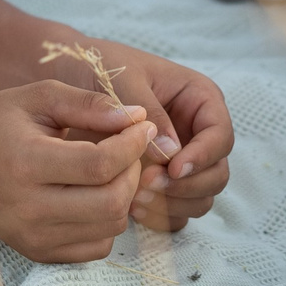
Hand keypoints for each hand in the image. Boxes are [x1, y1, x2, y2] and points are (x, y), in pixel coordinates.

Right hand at [0, 81, 155, 261]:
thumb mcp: (36, 97)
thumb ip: (87, 104)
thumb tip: (137, 117)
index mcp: (26, 162)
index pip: (98, 165)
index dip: (131, 145)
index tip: (141, 126)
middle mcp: (29, 208)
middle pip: (111, 202)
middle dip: (132, 171)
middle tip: (128, 147)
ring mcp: (33, 236)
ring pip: (110, 227)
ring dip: (123, 195)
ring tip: (111, 168)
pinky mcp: (38, 252)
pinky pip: (97, 247)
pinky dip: (107, 220)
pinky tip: (93, 193)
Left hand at [46, 37, 234, 230]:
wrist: (65, 77)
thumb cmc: (98, 68)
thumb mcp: (124, 80)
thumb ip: (150, 113)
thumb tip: (173, 154)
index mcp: (198, 99)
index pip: (220, 135)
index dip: (204, 155)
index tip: (174, 168)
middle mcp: (196, 133)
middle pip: (217, 173)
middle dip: (187, 185)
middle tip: (147, 184)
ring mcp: (181, 162)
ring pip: (200, 198)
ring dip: (173, 205)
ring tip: (134, 199)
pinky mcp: (162, 184)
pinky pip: (175, 213)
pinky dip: (159, 217)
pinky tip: (130, 208)